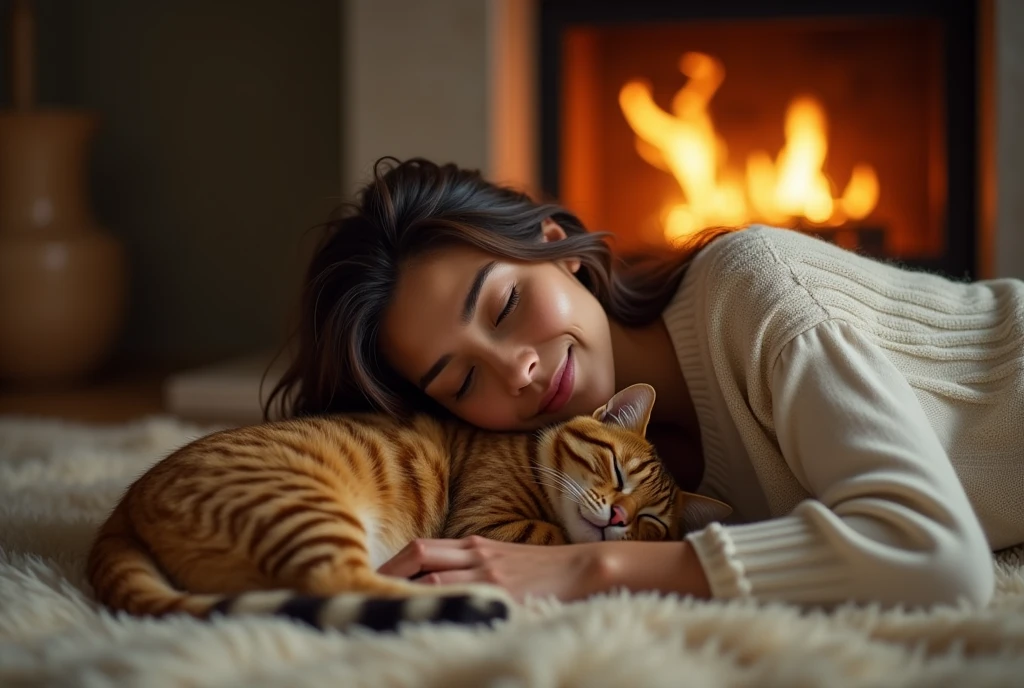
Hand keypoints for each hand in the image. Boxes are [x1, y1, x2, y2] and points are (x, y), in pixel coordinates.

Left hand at [377, 536, 615, 602]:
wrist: (588, 569)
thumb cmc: (546, 570)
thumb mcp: (504, 559)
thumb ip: (472, 565)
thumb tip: (437, 581)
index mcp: (474, 545)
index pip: (420, 548)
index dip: (391, 564)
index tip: (368, 581)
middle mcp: (476, 554)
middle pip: (418, 553)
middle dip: (388, 572)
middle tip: (361, 591)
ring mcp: (489, 573)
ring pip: (434, 575)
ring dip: (406, 589)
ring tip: (381, 607)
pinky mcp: (504, 592)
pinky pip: (463, 596)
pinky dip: (439, 603)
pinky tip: (424, 617)